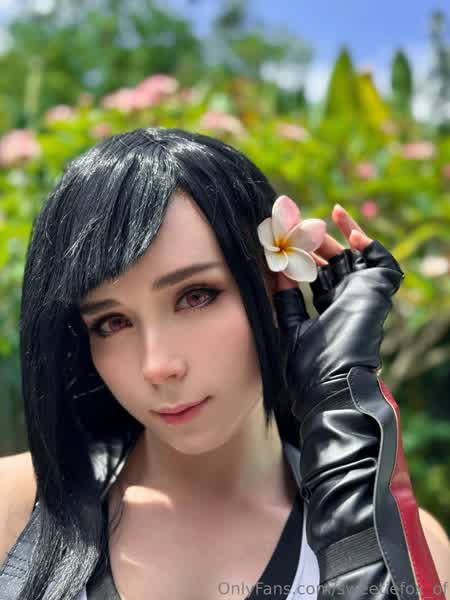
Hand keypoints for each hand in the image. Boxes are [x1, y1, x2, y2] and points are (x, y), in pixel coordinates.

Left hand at [272, 203, 404, 422]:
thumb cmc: (308, 367)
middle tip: (298, 226)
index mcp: (327, 307)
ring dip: (338, 237)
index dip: (301, 257)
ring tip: (321, 220)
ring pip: (355, 256)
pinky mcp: (377, 292)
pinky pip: (383, 262)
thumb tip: (277, 271)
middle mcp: (346, 299)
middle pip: (333, 261)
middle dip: (315, 243)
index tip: (282, 241)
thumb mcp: (291, 326)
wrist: (331, 385)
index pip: (316, 275)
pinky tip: (350, 234)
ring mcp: (363, 294)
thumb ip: (286, 300)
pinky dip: (371, 245)